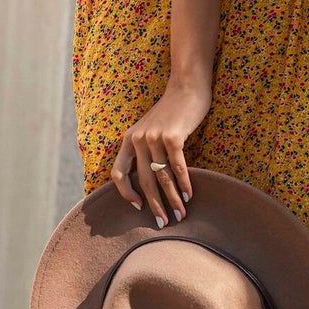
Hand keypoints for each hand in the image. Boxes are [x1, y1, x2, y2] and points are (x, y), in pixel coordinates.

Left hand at [111, 74, 211, 227]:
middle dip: (154, 205)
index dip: (125, 193)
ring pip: (162, 177)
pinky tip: (190, 195)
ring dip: (172, 199)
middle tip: (163, 222)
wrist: (186, 86)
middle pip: (143, 181)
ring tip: (180, 215)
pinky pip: (178, 167)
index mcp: (129, 139)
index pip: (118, 173)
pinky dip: (184, 183)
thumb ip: (146, 149)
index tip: (137, 207)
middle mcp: (138, 139)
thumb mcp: (151, 128)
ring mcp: (154, 137)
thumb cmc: (172, 111)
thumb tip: (152, 179)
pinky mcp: (173, 136)